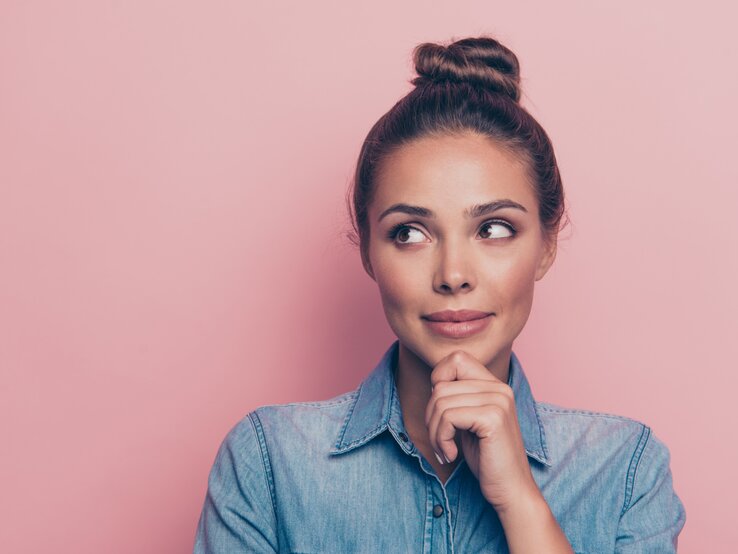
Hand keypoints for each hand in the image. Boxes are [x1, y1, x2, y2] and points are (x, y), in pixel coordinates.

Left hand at [424, 349, 538, 511]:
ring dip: (434, 431)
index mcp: (494, 385)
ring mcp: (498, 401)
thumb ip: (457, 398)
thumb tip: (434, 383)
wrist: (511, 490)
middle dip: (430, 416)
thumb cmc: (486, 458)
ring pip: (440, 402)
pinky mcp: (493, 418)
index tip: (442, 413)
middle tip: (440, 440)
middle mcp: (499, 388)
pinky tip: (451, 454)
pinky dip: (441, 438)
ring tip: (445, 449)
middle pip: (441, 385)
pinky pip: (448, 417)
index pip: (456, 358)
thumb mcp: (468, 421)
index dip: (439, 381)